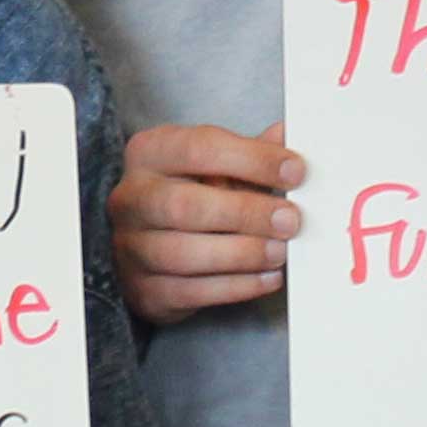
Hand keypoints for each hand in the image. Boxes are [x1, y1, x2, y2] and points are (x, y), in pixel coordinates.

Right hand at [114, 122, 303, 321]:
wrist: (149, 248)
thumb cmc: (189, 196)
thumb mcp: (216, 166)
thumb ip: (251, 153)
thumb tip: (287, 135)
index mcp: (149, 153)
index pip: (199, 148)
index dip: (252, 159)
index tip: (295, 171)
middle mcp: (132, 198)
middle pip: (184, 205)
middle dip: (245, 213)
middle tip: (290, 220)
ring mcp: (132, 247)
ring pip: (184, 254)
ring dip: (242, 254)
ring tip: (280, 252)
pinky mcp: (144, 289)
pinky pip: (191, 292)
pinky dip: (236, 287)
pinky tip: (267, 277)